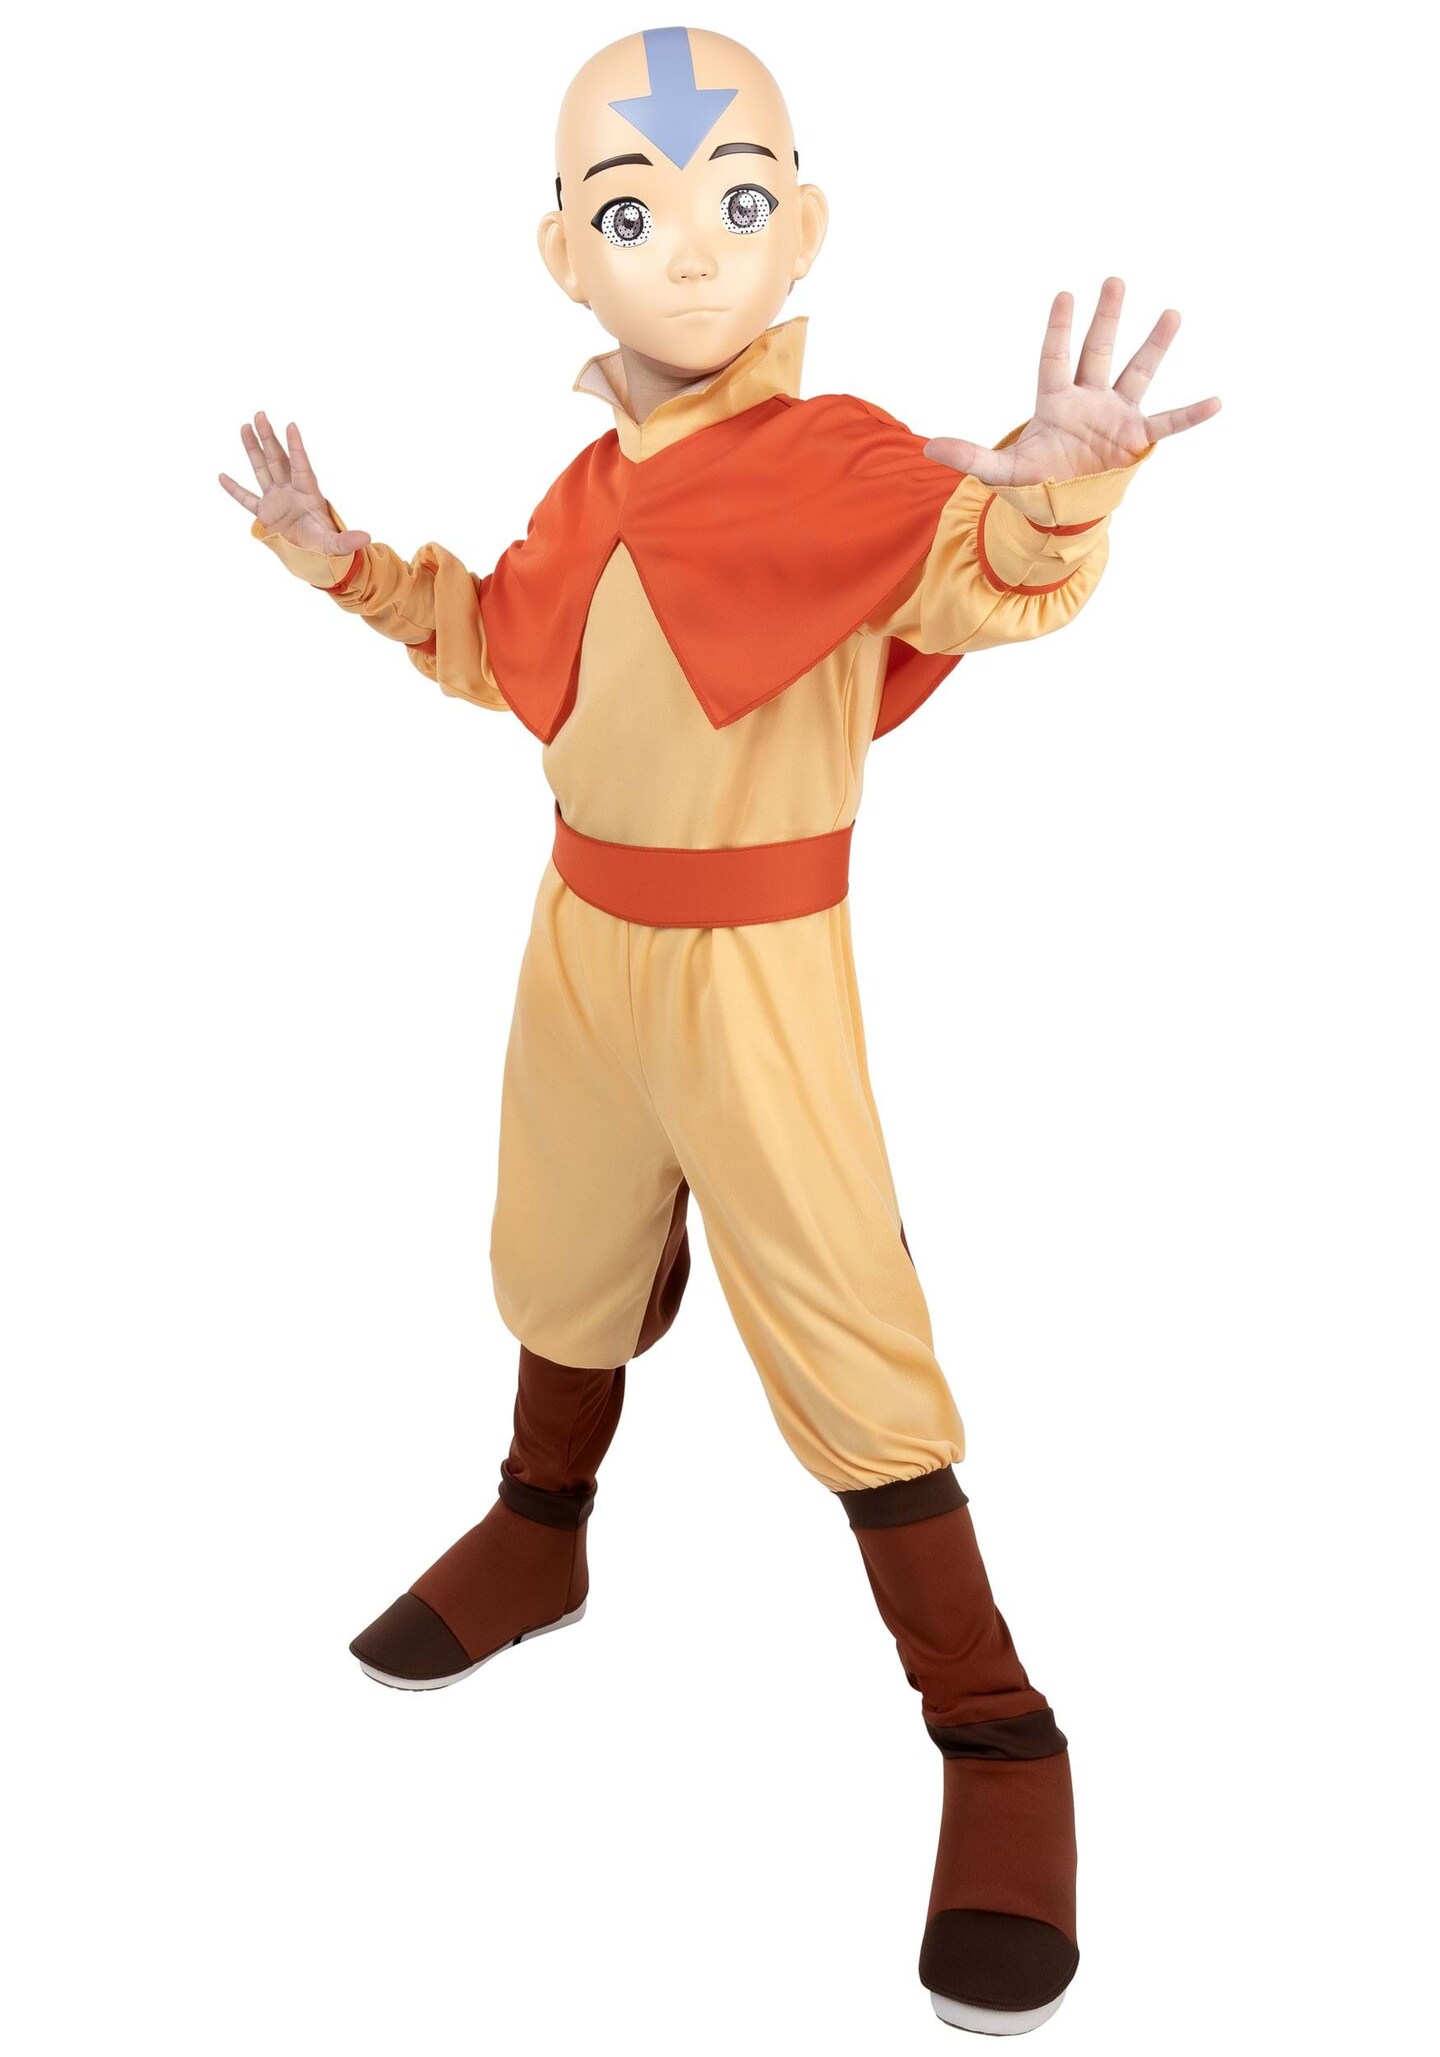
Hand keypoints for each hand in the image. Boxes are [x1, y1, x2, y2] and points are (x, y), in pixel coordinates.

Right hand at [217, 413, 371, 553]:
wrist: (316, 558)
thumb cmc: (328, 548)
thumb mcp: (336, 545)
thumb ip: (348, 541)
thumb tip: (367, 539)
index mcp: (308, 494)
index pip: (301, 466)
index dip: (296, 447)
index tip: (292, 426)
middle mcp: (290, 491)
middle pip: (278, 459)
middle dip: (269, 438)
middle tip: (261, 414)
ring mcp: (276, 500)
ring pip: (262, 469)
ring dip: (253, 449)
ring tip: (245, 426)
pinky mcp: (265, 514)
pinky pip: (246, 499)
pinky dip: (234, 490)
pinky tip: (222, 477)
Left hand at [923, 278, 1220, 484]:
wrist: (1065, 505)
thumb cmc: (1036, 480)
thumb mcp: (1003, 471)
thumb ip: (971, 457)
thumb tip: (928, 448)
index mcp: (1055, 402)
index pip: (1055, 358)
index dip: (1059, 330)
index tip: (1065, 296)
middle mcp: (1089, 399)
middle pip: (1097, 352)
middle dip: (1106, 319)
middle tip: (1115, 280)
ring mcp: (1116, 416)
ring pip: (1137, 374)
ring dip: (1155, 346)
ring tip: (1173, 313)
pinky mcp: (1136, 440)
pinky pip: (1168, 423)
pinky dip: (1191, 414)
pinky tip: (1217, 401)